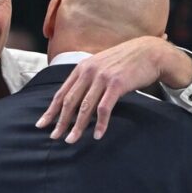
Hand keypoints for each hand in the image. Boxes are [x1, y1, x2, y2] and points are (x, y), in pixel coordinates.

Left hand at [36, 37, 191, 142]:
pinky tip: (98, 135)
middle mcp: (89, 71)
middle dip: (60, 122)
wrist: (150, 52)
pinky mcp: (116, 84)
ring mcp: (102, 77)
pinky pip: (104, 108)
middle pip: (69, 102)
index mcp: (82, 68)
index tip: (41, 124)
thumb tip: (77, 99)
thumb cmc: (126, 62)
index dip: (51, 110)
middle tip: (54, 137)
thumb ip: (89, 79)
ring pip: (84, 107)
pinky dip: (100, 124)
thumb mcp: (101, 66)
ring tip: (71, 140)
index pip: (61, 93)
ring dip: (77, 126)